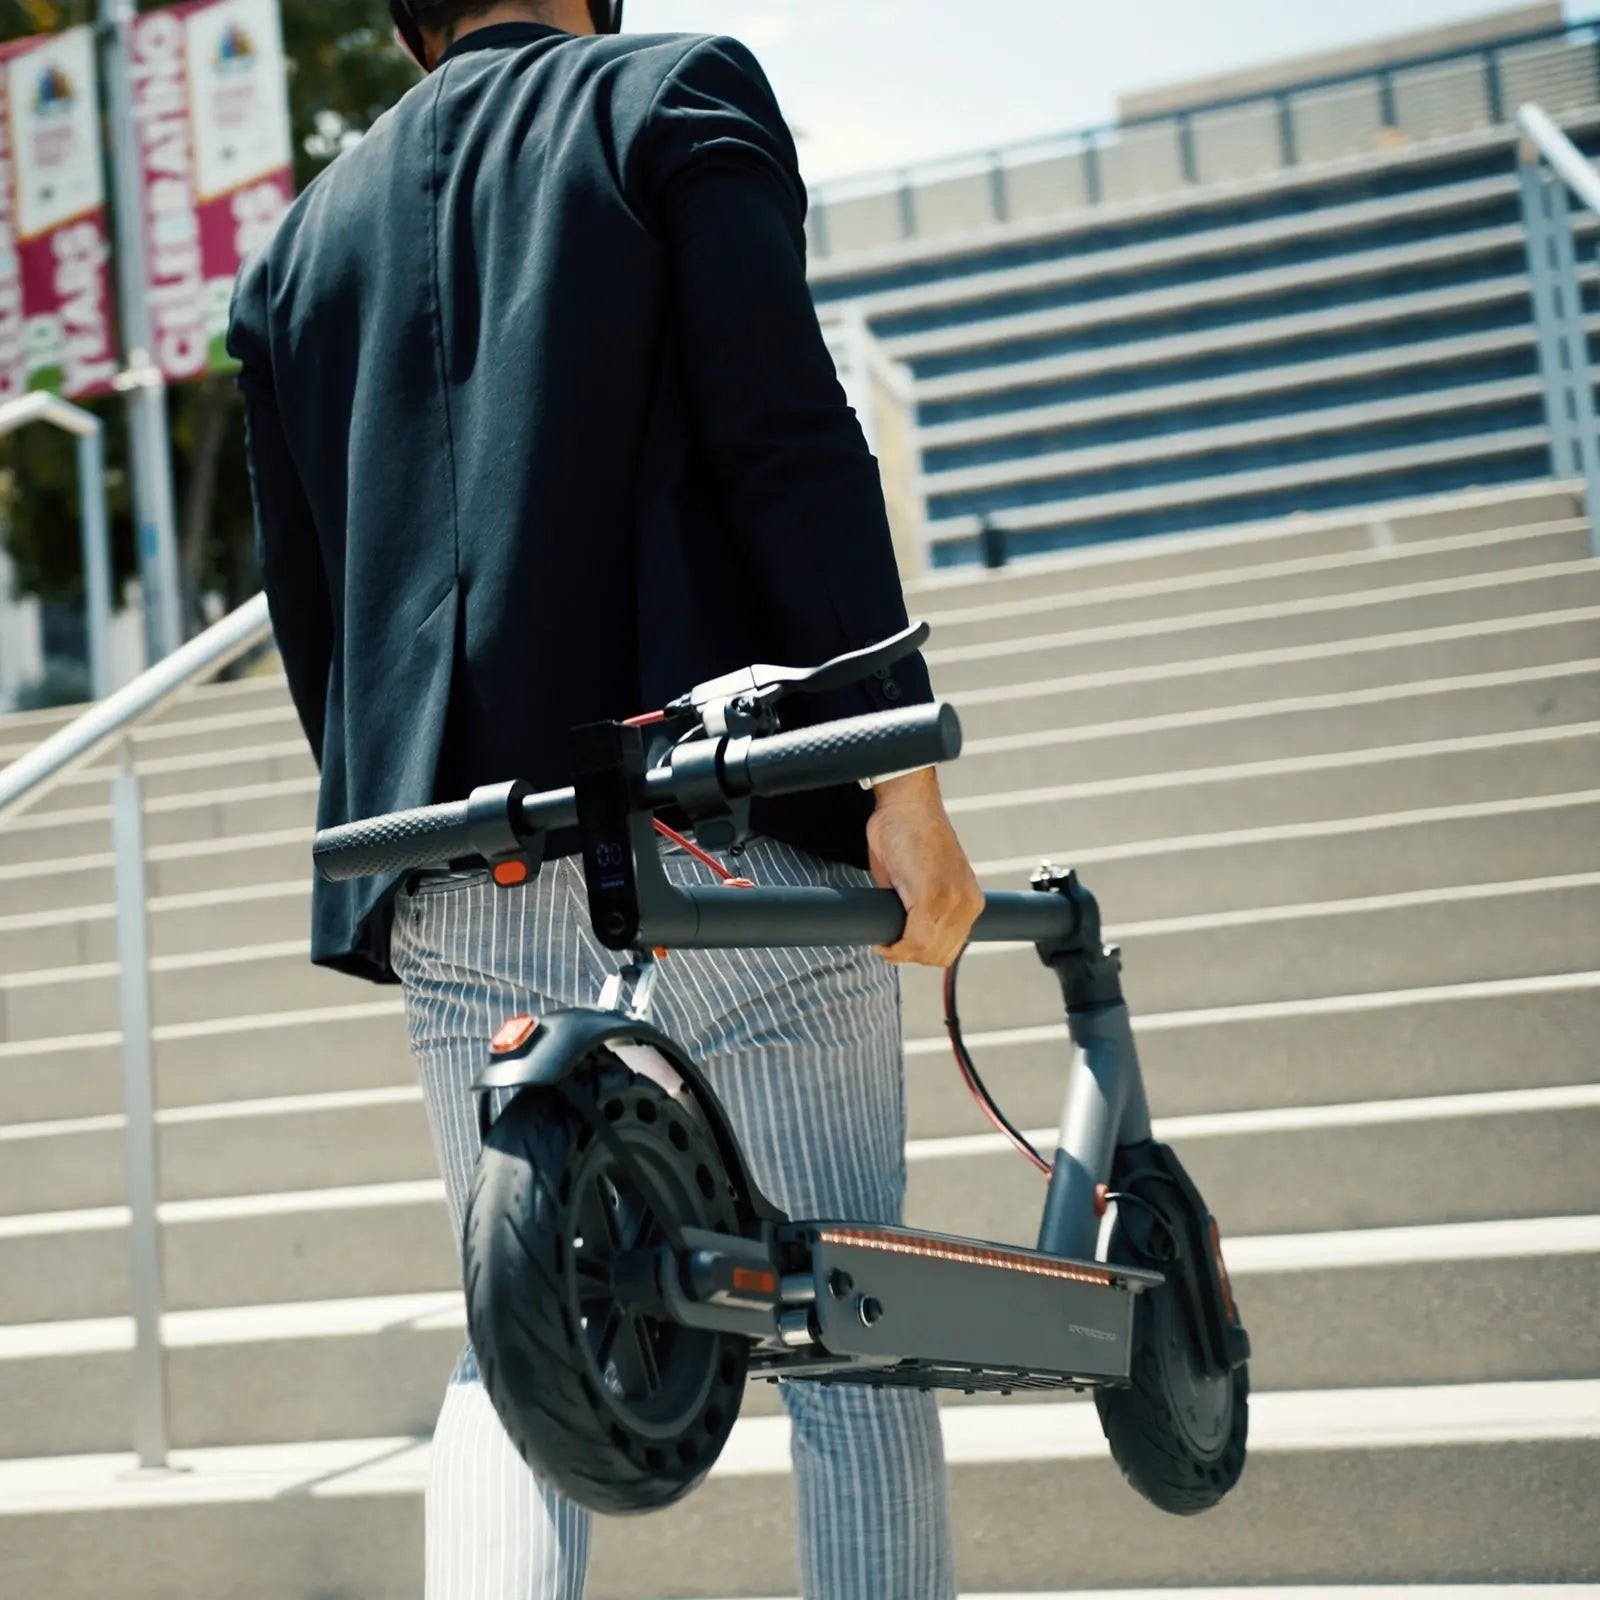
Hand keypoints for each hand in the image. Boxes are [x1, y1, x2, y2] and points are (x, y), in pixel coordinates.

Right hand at [866, 768, 984, 966]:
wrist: (906, 802)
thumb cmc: (907, 835)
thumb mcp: (922, 881)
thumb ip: (921, 910)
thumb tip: (906, 936)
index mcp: (969, 901)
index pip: (948, 950)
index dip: (919, 954)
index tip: (896, 946)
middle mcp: (967, 903)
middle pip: (938, 956)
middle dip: (909, 956)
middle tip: (886, 944)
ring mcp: (952, 900)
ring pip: (926, 952)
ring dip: (901, 952)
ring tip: (884, 941)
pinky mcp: (932, 894)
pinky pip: (914, 939)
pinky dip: (895, 946)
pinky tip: (883, 940)